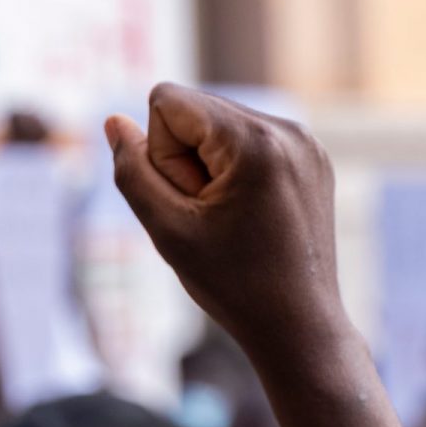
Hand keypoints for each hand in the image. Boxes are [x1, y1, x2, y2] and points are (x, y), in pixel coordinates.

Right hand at [104, 83, 342, 342]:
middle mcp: (288, 128)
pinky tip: (249, 214)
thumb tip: (116, 121)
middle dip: (184, 158)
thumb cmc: (233, 283)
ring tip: (230, 216)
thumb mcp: (166, 229)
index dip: (161, 154)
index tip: (192, 200)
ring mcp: (306, 142)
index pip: (167, 101)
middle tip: (210, 214)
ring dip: (207, 167)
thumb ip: (132, 170)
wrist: (299, 325)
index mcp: (255, 140)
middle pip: (192, 110)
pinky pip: (245, 141)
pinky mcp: (310, 158)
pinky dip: (233, 171)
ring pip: (216, 125)